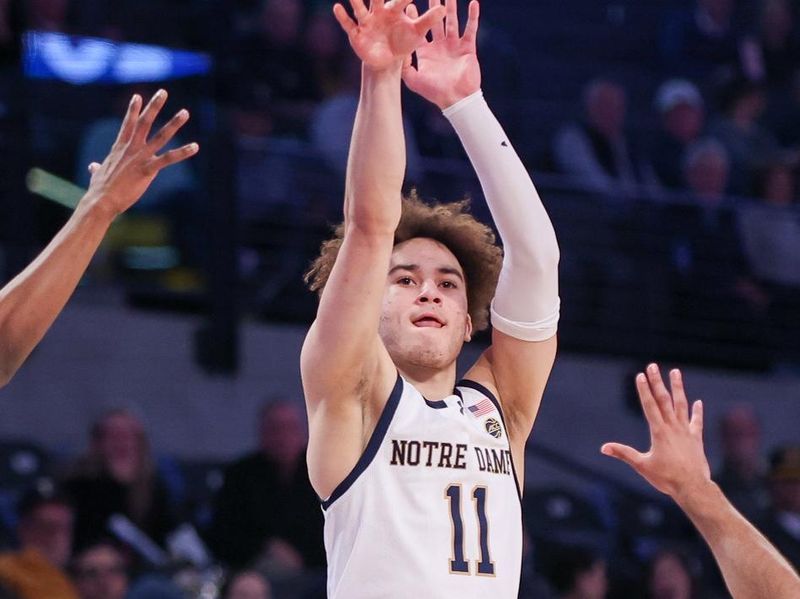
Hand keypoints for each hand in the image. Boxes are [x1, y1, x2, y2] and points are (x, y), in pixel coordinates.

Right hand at [84, 89, 197, 219]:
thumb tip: (92, 167)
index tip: (138, 96)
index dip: (133, 109)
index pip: (127, 124)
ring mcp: (140, 157)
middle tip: (163, 92)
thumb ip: (97, 169)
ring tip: (185, 112)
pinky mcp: (148, 170)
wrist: (101, 200)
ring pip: (161, 136)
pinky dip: (183, 152)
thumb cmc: (99, 190)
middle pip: (144, 122)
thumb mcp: (98, 175)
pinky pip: (169, 159)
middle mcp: (131, 148)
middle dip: (154, 106)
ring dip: (174, 123)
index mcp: (119, 148)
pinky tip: (195, 146)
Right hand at [333, 0, 444, 69]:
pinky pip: (348, 24)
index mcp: (393, 10)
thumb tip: (445, 9)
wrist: (387, 60)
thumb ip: (429, 20)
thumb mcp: (417, 33)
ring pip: (359, 8)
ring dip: (355, 0)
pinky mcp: (356, 34)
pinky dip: (342, 17)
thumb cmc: (403, 42)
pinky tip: (337, 8)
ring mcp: (366, 22)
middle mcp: (378, 13)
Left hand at [402, 0, 480, 108]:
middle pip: (436, 22)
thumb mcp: (413, 80)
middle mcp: (440, 47)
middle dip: (433, 8)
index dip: (414, 19)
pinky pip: (471, 29)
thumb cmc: (434, 92)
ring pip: (452, 22)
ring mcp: (454, 46)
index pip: (419, 31)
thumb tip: (396, 52)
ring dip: (451, 8)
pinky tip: (473, 3)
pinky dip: (473, 16)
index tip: (409, 5)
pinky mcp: (468, 48)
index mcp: (426, 53)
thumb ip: (403, 66)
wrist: (456, 99)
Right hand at [601, 365, 710, 502]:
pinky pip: (696, 422)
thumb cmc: (666, 478)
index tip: (640, 375)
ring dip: (677, 388)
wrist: (693, 487)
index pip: (649, 406)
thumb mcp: (642, 465)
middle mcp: (673, 427)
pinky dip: (697, 412)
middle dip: (657, 382)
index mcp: (659, 432)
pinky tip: (698, 402)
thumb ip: (623, 453)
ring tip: (675, 372)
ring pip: (681, 405)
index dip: (644, 390)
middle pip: (664, 400)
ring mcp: (686, 432)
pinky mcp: (696, 439)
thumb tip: (604, 447)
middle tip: (653, 366)